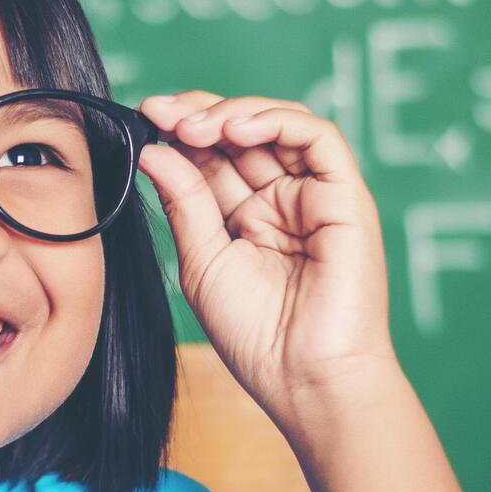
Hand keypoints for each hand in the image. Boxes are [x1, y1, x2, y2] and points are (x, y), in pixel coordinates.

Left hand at [136, 91, 396, 433]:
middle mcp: (282, 200)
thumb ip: (185, 202)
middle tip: (160, 111)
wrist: (306, 380)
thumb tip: (154, 148)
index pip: (214, 155)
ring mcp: (315, 196)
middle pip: (243, 132)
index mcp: (246, 217)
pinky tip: (235, 130)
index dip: (180, 131)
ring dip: (232, 113)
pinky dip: (278, 121)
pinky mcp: (346, 197)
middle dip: (198, 113)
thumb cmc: (257, 337)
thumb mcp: (203, 262)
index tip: (144, 116)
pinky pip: (319, 138)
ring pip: (280, 125)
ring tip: (192, 124)